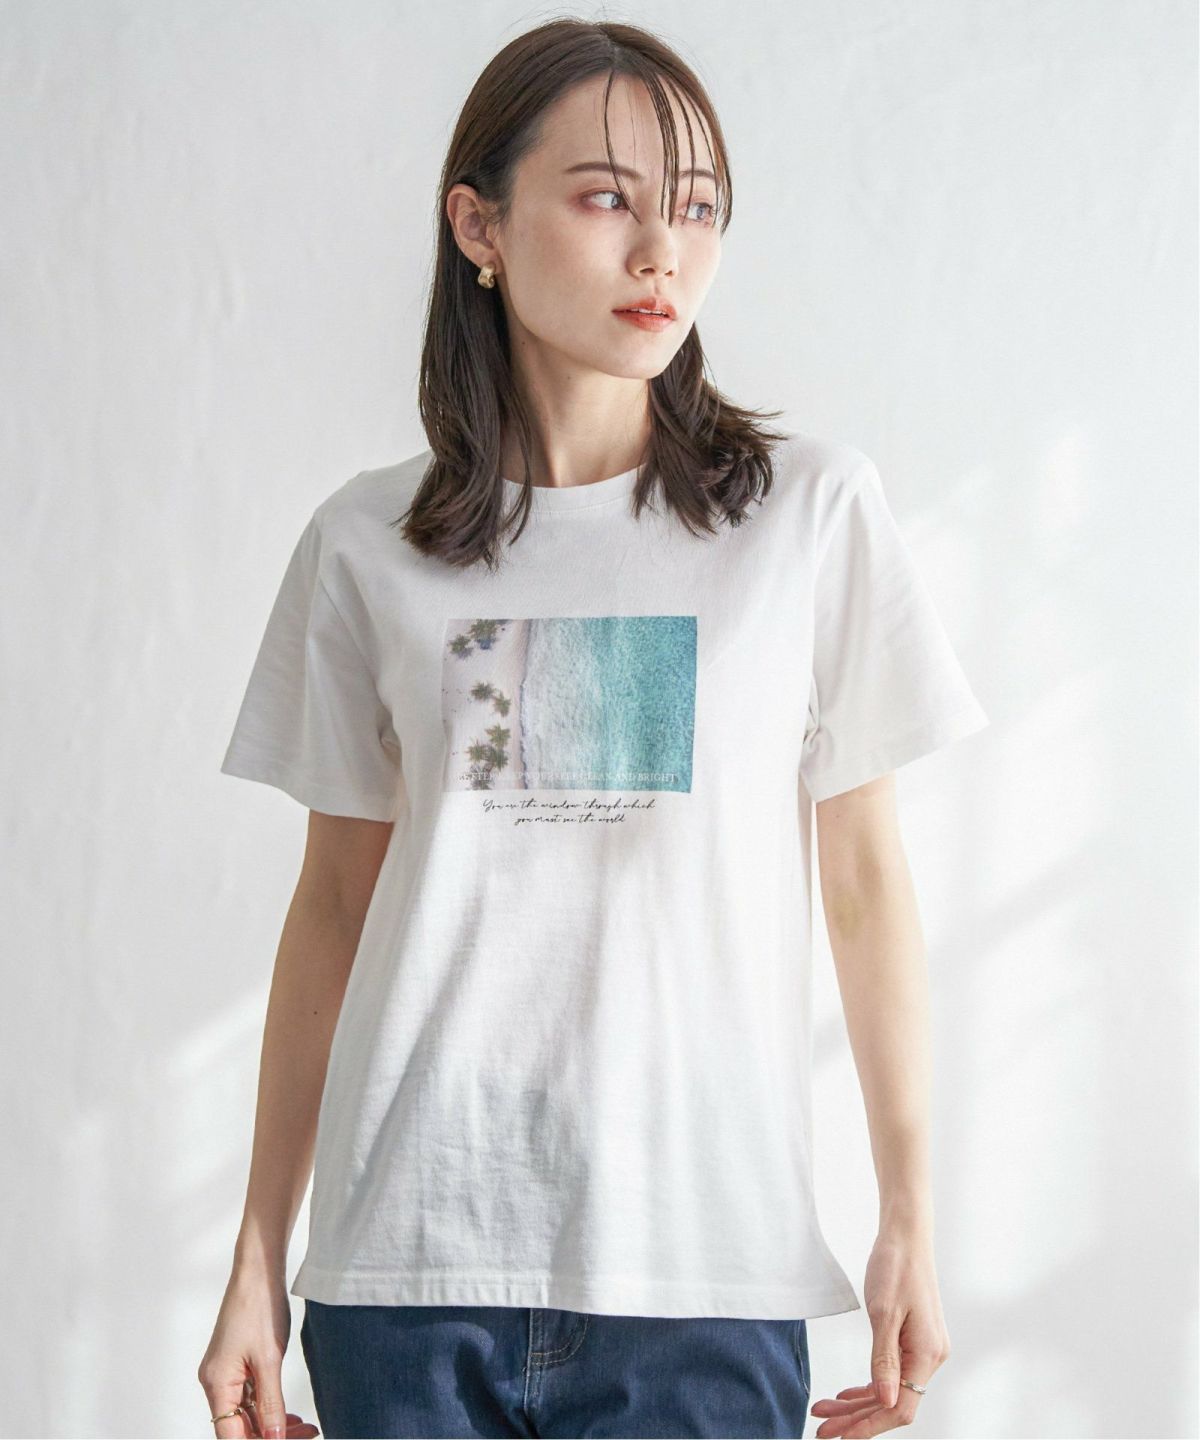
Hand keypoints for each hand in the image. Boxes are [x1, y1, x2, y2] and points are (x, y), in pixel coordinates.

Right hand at [197, 1270, 320, 1438]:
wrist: (259, 1270)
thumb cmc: (260, 1307)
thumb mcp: (269, 1360)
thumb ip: (271, 1404)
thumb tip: (273, 1439)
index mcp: (217, 1384)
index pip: (231, 1435)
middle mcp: (216, 1383)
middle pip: (240, 1427)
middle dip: (271, 1435)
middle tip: (307, 1435)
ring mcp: (227, 1374)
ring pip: (248, 1414)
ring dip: (274, 1423)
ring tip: (306, 1428)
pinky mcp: (238, 1365)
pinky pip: (251, 1397)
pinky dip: (270, 1408)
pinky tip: (291, 1415)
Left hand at [809, 1229, 949, 1436]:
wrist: (906, 1235)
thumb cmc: (895, 1266)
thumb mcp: (883, 1312)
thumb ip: (883, 1359)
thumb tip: (885, 1402)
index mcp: (927, 1354)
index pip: (900, 1408)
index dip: (869, 1426)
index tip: (839, 1436)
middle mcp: (931, 1358)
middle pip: (893, 1404)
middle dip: (856, 1419)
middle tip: (821, 1428)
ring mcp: (924, 1350)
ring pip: (890, 1390)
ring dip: (858, 1404)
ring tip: (824, 1410)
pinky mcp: (914, 1341)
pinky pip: (892, 1374)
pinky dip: (868, 1385)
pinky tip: (846, 1395)